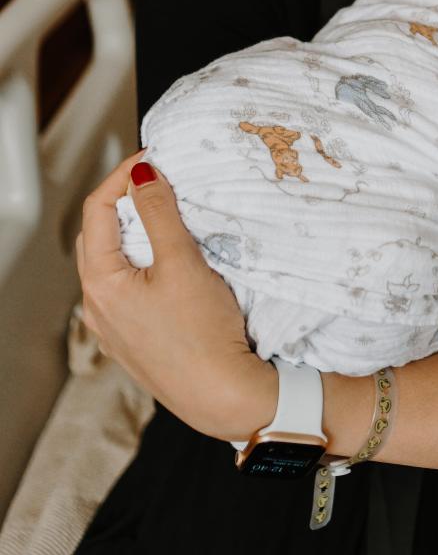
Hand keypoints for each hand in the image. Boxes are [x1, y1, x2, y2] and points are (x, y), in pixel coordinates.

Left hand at [76, 153, 277, 439]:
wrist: (224, 396)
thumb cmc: (202, 335)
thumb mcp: (182, 262)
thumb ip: (159, 213)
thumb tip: (142, 174)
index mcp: (100, 284)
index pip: (97, 210)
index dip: (122, 176)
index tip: (152, 158)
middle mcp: (98, 306)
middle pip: (100, 235)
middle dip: (126, 203)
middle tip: (161, 182)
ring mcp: (115, 326)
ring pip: (115, 263)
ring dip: (137, 233)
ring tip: (170, 216)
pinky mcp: (136, 339)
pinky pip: (130, 288)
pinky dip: (145, 262)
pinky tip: (173, 262)